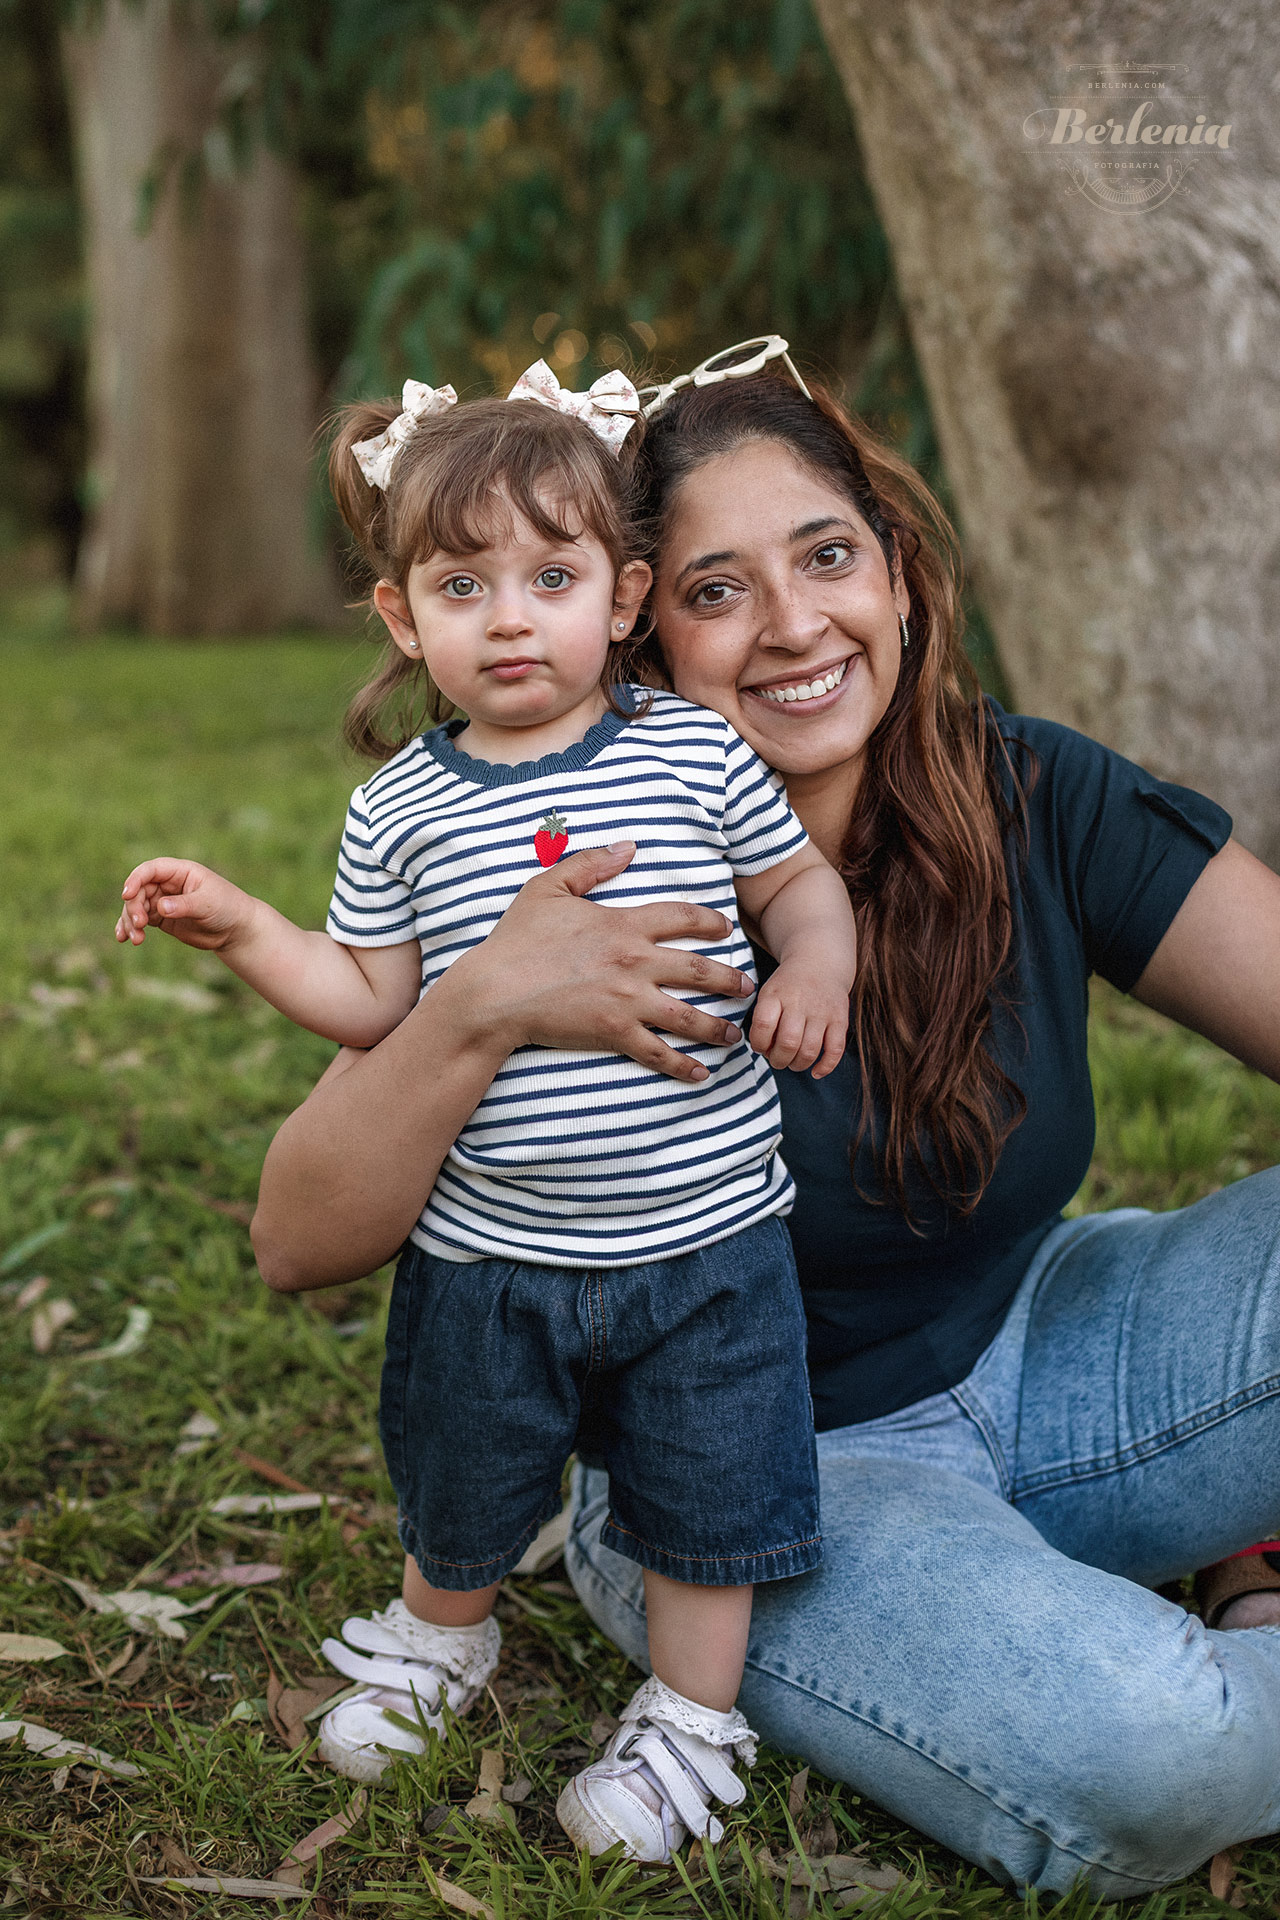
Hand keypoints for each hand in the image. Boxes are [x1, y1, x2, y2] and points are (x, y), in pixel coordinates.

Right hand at [116, 857, 253, 952]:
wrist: (236, 929)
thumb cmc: (227, 908)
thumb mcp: (208, 904)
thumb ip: (184, 905)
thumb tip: (160, 907)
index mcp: (180, 872)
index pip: (151, 870)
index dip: (136, 879)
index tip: (127, 895)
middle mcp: (168, 884)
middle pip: (139, 890)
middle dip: (133, 906)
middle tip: (139, 924)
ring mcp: (163, 900)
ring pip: (136, 906)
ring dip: (130, 920)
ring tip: (135, 939)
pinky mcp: (162, 918)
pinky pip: (140, 920)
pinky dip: (130, 928)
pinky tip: (124, 938)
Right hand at [463, 841, 754, 1083]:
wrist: (495, 992)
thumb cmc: (517, 940)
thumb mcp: (548, 888)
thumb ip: (591, 864)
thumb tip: (628, 847)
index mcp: (623, 925)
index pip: (682, 918)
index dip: (710, 922)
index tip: (726, 929)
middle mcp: (635, 962)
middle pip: (700, 970)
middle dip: (730, 980)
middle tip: (748, 988)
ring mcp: (628, 1001)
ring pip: (689, 1016)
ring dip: (717, 1027)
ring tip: (735, 1035)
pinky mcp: (615, 1033)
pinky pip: (659, 1052)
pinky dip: (683, 1066)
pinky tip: (701, 1074)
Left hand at [749, 956, 848, 1077]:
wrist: (819, 962)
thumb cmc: (788, 986)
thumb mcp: (768, 993)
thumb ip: (763, 1020)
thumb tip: (765, 1052)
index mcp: (776, 994)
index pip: (764, 1025)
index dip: (759, 1044)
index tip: (760, 1046)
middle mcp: (800, 1002)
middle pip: (788, 1043)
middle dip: (778, 1060)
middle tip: (777, 1059)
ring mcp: (822, 1011)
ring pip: (810, 1050)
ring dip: (798, 1065)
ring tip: (793, 1062)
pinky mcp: (840, 1019)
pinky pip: (835, 1050)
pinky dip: (825, 1067)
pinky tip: (816, 1072)